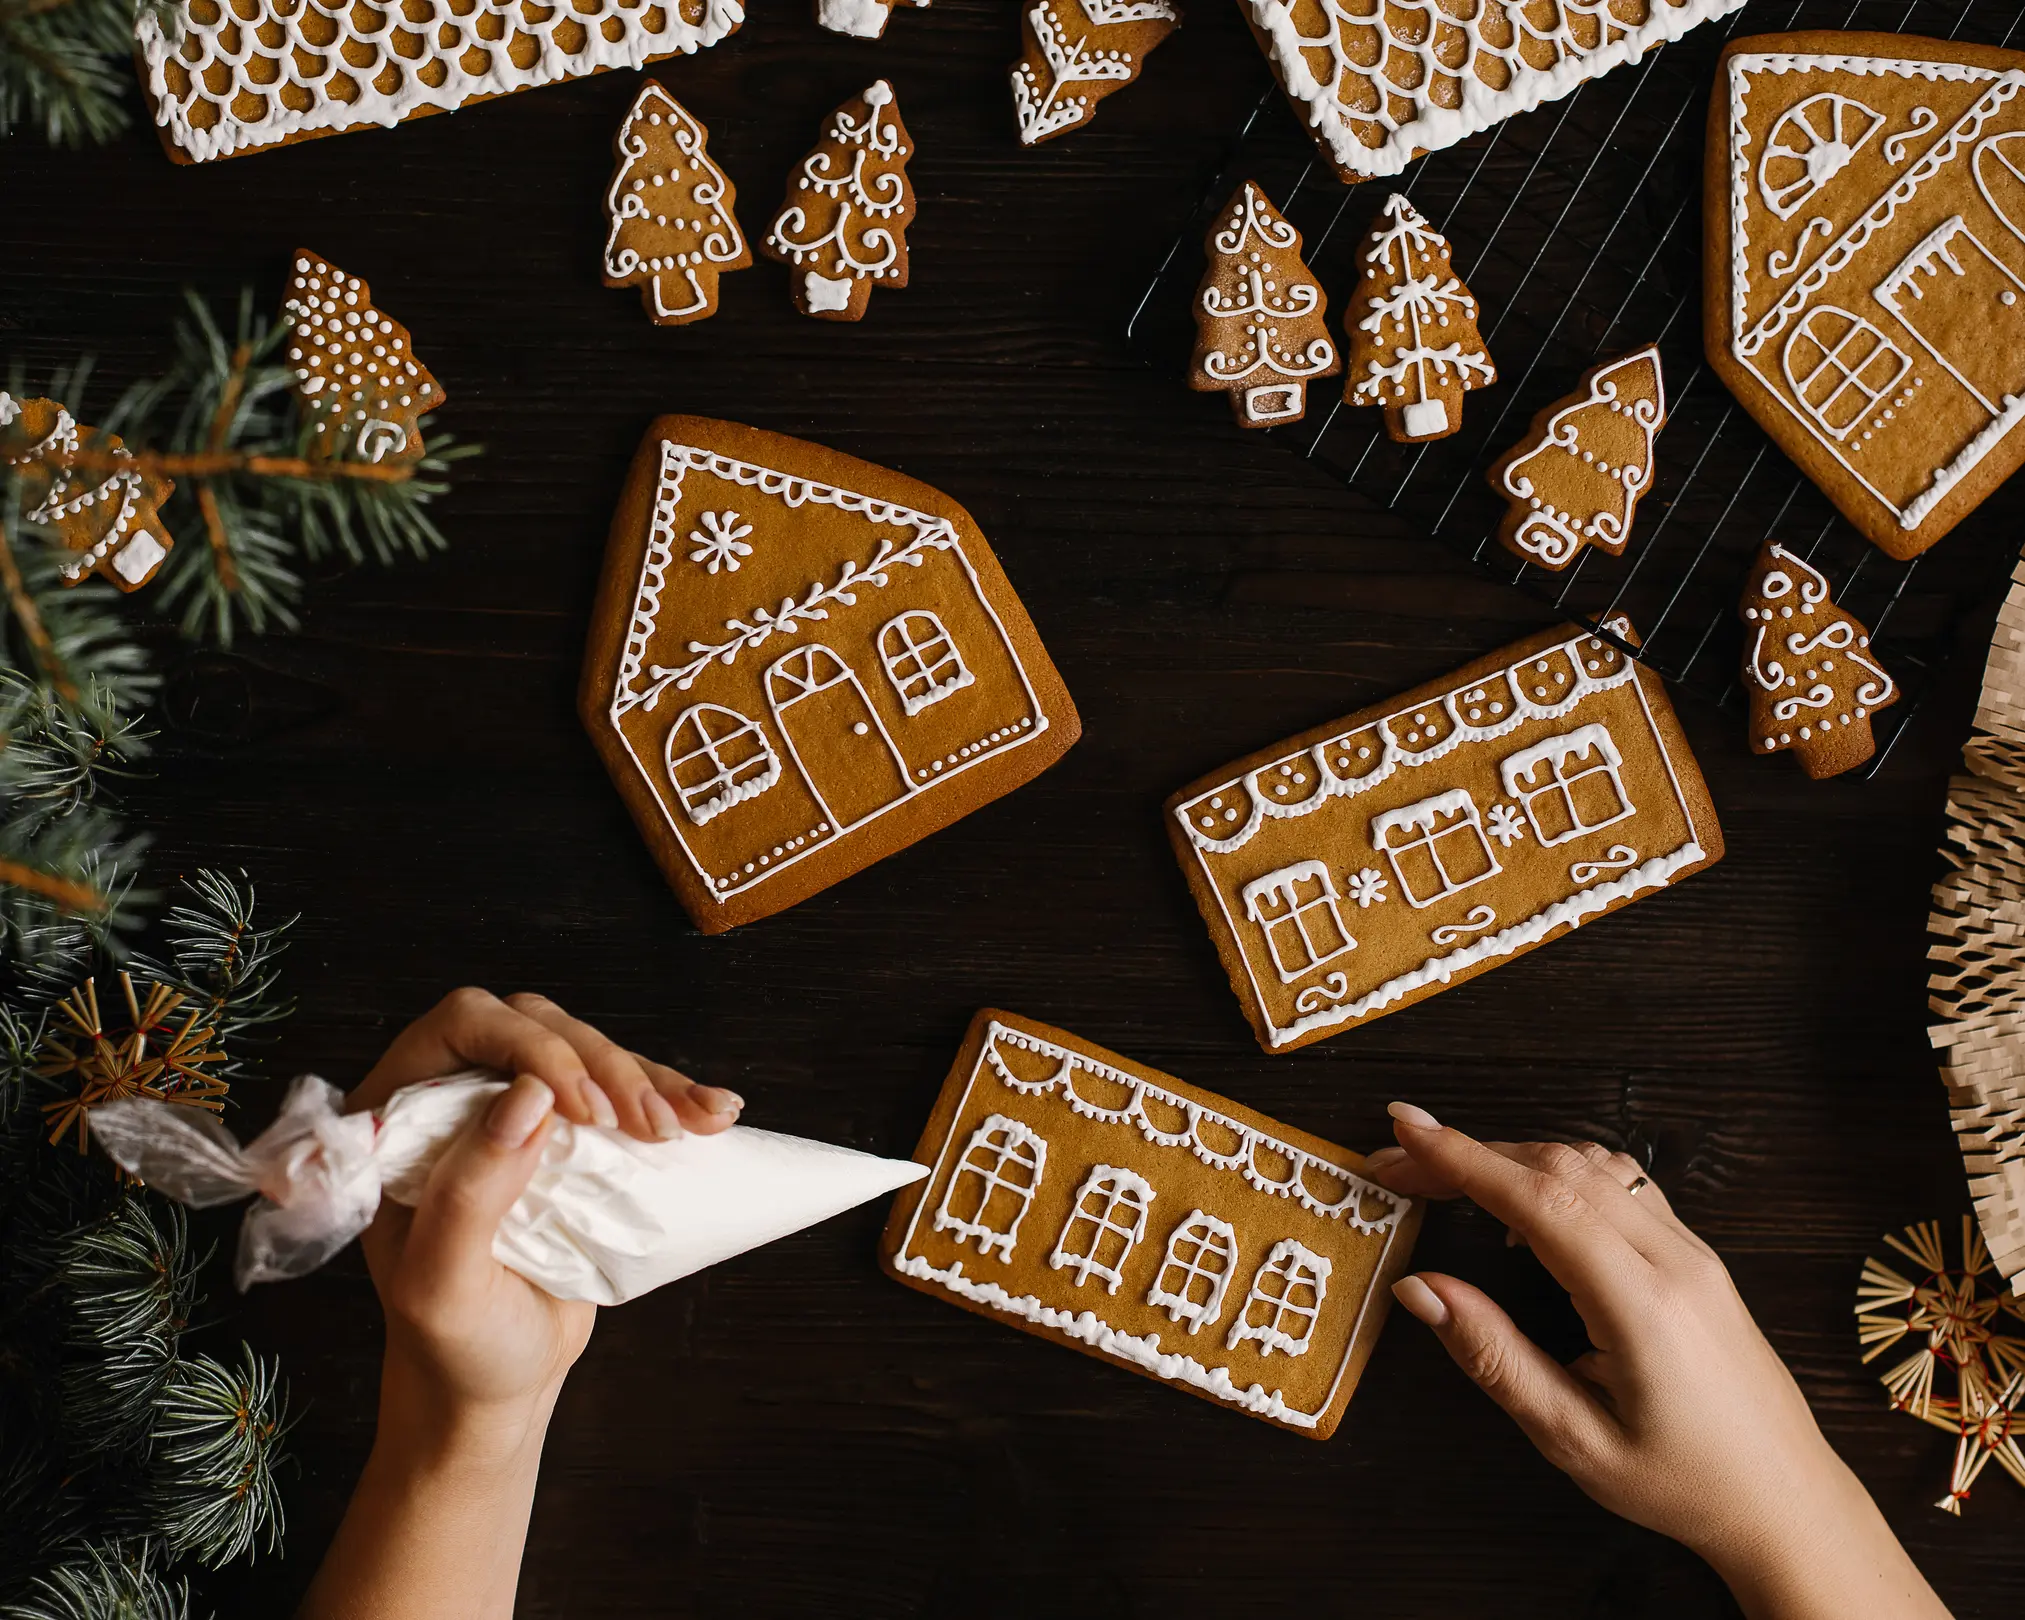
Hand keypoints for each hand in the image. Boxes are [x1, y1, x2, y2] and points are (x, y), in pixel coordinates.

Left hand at [348, 987, 745, 1425]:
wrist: (498, 1381)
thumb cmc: (454, 1344)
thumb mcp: (443, 1284)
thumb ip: (469, 1191)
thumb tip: (527, 1094)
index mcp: (396, 1119)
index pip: (463, 1027)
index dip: (528, 1047)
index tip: (583, 1106)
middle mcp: (454, 1099)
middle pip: (537, 1026)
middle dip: (603, 1064)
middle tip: (646, 1126)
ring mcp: (518, 1112)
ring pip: (590, 1049)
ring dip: (650, 1080)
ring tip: (698, 1123)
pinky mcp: (573, 1136)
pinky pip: (625, 1092)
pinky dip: (674, 1097)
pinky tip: (713, 1113)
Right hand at [1365, 1104, 1948, 1619]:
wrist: (1786, 1500)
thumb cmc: (1682, 1483)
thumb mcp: (1574, 1439)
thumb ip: (1495, 1357)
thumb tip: (1419, 1289)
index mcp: (1641, 1304)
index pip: (1539, 1199)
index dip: (1463, 1157)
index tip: (1402, 1129)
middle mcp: (1673, 1259)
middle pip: (1558, 1166)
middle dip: (1469, 1152)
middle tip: (1398, 1165)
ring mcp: (1692, 1250)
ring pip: (1592, 1165)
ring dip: (1513, 1156)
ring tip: (1447, 1178)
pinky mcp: (1698, 1255)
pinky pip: (1620, 1183)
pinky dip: (1557, 1172)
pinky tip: (1523, 1205)